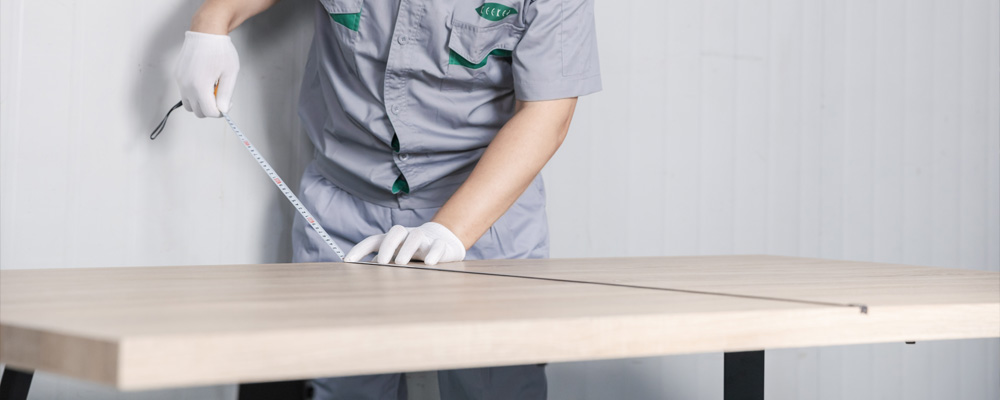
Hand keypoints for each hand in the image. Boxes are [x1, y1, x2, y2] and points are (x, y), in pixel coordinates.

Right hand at [174, 31, 238, 117]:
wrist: (206, 32)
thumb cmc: (220, 50)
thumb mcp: (230, 73)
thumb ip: (226, 94)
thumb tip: (223, 110)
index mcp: (200, 86)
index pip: (209, 112)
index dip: (220, 112)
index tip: (228, 103)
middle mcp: (186, 85)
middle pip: (198, 111)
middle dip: (211, 108)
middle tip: (221, 96)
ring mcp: (180, 80)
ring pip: (189, 104)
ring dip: (201, 102)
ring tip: (212, 89)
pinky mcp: (178, 75)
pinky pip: (185, 92)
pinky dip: (195, 93)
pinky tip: (205, 80)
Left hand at [344, 222, 466, 265]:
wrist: (443, 241)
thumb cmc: (413, 252)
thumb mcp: (395, 257)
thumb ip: (381, 264)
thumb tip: (360, 275)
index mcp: (393, 239)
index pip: (374, 240)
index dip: (360, 249)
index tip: (348, 261)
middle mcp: (407, 236)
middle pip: (396, 231)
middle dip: (387, 246)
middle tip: (381, 263)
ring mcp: (425, 239)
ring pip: (416, 235)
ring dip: (407, 248)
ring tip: (401, 263)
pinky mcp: (441, 245)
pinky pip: (438, 245)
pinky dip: (433, 252)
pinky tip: (429, 263)